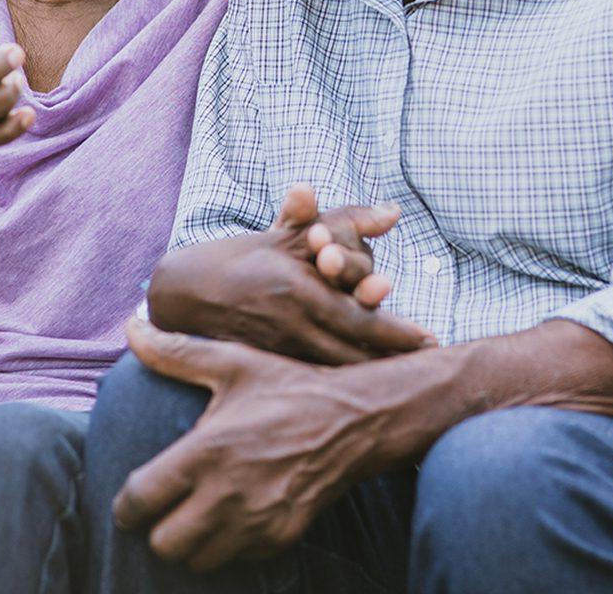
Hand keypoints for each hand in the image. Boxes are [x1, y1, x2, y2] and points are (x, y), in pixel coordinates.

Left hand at [112, 321, 380, 571]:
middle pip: (163, 543)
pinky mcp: (280, 538)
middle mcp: (227, 494)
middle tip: (167, 509)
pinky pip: (236, 560)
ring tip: (198, 517)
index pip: (139, 501)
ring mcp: (256, 521)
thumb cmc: (290, 387)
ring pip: (196, 561)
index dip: (125, 506)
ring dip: (191, 543)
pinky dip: (229, 546)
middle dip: (157, 529)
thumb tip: (133, 327)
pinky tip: (235, 518)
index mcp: (206, 451)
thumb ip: (176, 353)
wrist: (356, 419)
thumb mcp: (234, 363)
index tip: (131, 502)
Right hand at [145, 185, 433, 364]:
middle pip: (355, 351)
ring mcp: (277, 352)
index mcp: (299, 288)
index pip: (360, 316)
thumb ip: (344, 220)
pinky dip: (340, 388)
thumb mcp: (292, 234)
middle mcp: (290, 324)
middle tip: (430, 368)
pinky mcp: (266, 371)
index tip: (431, 341)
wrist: (180, 294)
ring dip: (372, 378)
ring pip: (335, 372)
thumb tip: (394, 212)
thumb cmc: (244, 259)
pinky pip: (310, 382)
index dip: (398, 332)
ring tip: (407, 389)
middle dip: (394, 360)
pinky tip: (364, 400)